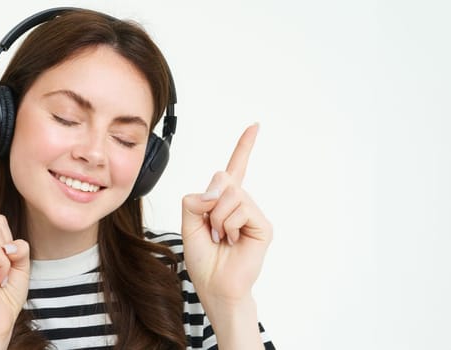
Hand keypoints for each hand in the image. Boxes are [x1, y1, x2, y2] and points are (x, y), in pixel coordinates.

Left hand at [180, 123, 272, 308]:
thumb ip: (194, 201)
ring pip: (230, 194)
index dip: (244, 147)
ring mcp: (253, 213)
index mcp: (224, 202)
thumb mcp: (188, 225)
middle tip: (212, 228)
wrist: (216, 287)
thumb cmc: (204, 260)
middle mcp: (241, 204)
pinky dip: (228, 225)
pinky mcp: (263, 225)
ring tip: (222, 237)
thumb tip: (217, 190)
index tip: (255, 126)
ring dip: (217, 218)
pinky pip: (240, 209)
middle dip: (209, 201)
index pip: (235, 168)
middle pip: (223, 178)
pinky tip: (232, 240)